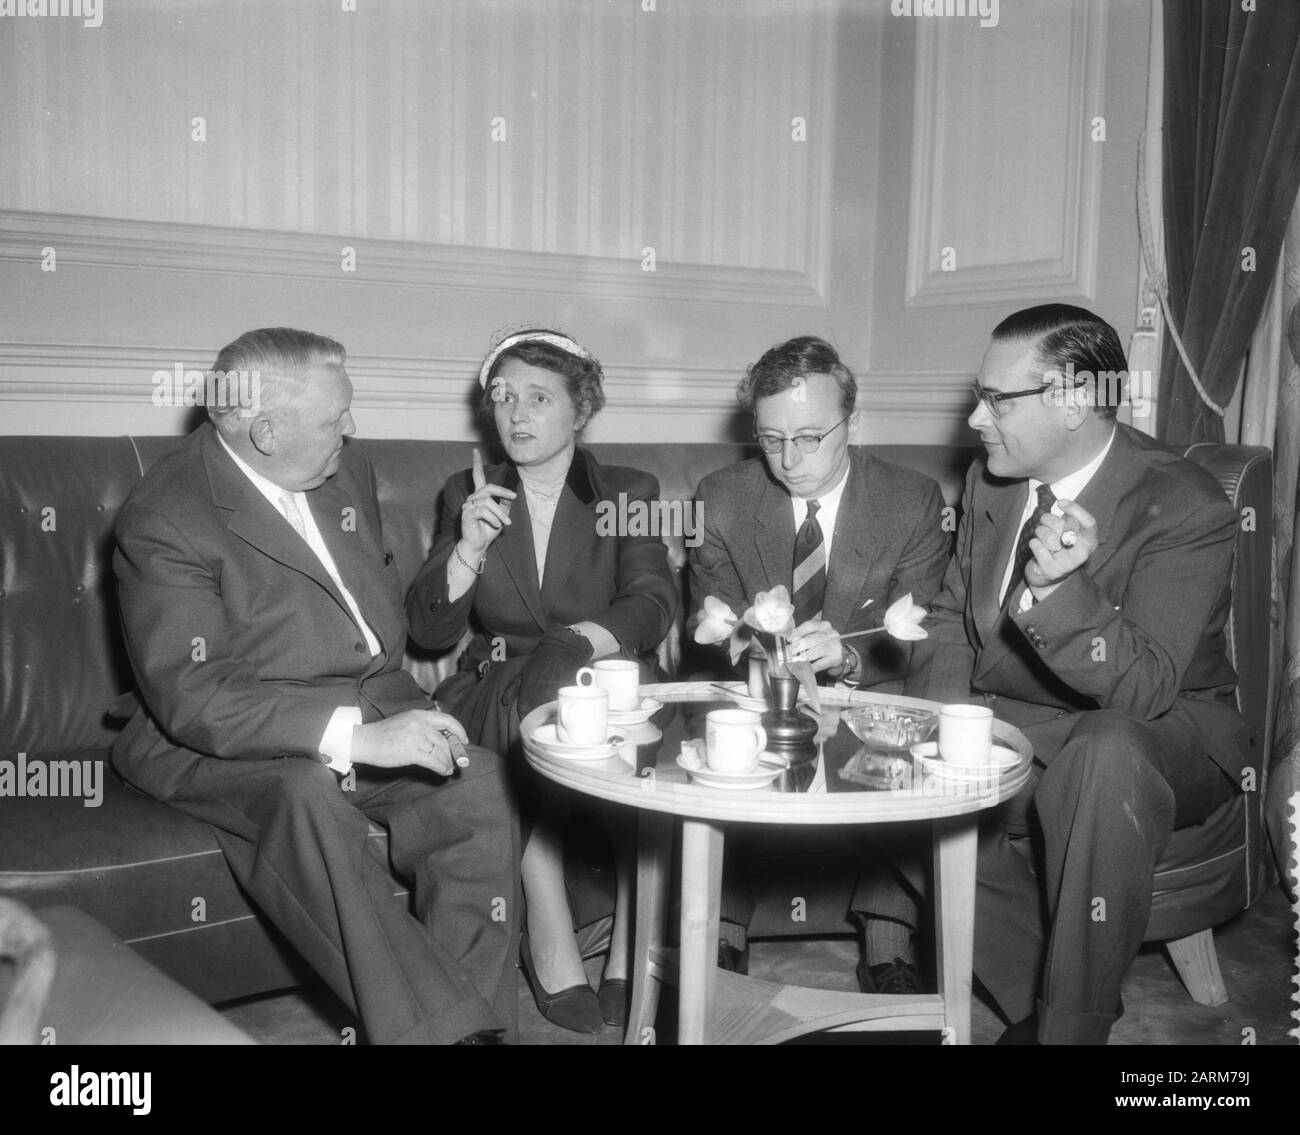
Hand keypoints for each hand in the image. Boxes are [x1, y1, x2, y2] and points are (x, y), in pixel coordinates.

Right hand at [350, 709, 468, 775]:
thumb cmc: (383, 734)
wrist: (364, 741)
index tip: (465, 740)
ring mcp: (416, 737)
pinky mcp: (412, 752)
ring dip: (448, 762)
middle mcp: (420, 723)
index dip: (459, 731)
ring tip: (450, 769)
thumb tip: (442, 741)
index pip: (447, 720)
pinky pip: (434, 761)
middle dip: (454, 752)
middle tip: (457, 761)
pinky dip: (441, 768)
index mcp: (419, 714)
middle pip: (445, 739)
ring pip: (441, 751)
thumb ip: (423, 727)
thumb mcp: (405, 722)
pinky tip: (443, 772)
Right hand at [460, 448, 516, 555]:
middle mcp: (472, 498)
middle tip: (514, 497)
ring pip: (488, 502)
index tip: (475, 451)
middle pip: (489, 488)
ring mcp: (468, 506)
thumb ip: (505, 504)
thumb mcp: (501, 516)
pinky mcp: (466, 514)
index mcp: (479, 496)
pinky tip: (496, 525)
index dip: (476, 464)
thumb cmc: (488, 530)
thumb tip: (511, 495)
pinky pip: (482, 512)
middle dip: (503, 492)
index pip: (477, 477)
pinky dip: (493, 518)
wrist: (478, 545)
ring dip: (500, 513)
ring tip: (506, 523)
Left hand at [515, 630, 594, 716]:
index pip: (524, 712)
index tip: (525, 723)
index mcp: (528, 691)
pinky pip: (558, 707)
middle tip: (534, 723)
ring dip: (545, 718)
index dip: (524, 719)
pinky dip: (556, 711)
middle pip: (536, 715)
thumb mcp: (521, 673)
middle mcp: (539, 696)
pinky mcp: (563, 696)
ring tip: (545, 720)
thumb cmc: (539, 662)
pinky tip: (555, 711)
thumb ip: (511, 689)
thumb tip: (504, 702)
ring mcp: (552, 696)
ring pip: (547, 713)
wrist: (560, 653)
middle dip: (534, 720)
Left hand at [786, 618, 843, 675]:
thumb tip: (788, 641)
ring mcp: (834, 646)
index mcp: (824, 626)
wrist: (840, 656)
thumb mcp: (815, 636)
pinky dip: (809, 667)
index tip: (788, 639)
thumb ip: (803, 636)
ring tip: (792, 661)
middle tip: (787, 653)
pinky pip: (819, 664)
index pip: (810, 626)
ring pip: (814, 652)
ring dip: (801, 658)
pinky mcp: (835, 658)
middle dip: (797, 647)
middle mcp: (831, 634)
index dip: (798, 632)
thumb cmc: (823, 645)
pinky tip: (803, 669)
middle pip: (811, 639)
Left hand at [1025, 499, 1097, 595]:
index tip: (1060, 502)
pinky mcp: (1052, 571)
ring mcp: (1068, 564)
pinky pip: (1038, 547)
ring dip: (1039, 532)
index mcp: (1090, 540)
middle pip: (1063, 526)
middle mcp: (1083, 553)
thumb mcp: (1067, 531)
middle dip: (1048, 520)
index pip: (1089, 522)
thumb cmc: (1058, 546)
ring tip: (1040, 536)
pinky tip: (1036, 546)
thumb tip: (1062, 503)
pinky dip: (1033, 543)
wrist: (1048, 575)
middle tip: (1044, 522)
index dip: (1075, 510)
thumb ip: (1068, 518)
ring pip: (1049, 537)